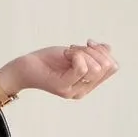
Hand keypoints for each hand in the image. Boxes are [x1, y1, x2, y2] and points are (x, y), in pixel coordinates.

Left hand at [1, 40, 117, 100]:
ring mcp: (73, 91)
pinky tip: (66, 54)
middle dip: (93, 51)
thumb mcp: (76, 53)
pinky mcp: (62, 87)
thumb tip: (107, 49)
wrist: (24, 67)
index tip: (87, 44)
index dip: (104, 51)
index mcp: (88, 84)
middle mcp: (82, 90)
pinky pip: (81, 69)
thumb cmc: (48, 60)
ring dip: (83, 52)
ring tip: (68, 52)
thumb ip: (93, 53)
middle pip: (106, 66)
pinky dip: (76, 55)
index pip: (113, 67)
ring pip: (95, 68)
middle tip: (74, 49)